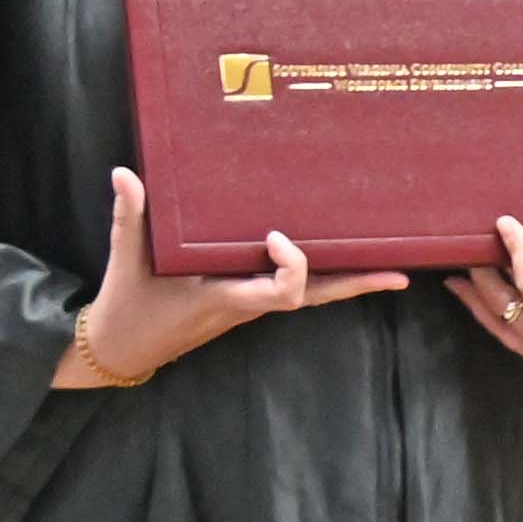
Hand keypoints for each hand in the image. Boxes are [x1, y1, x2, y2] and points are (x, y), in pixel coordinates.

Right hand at [54, 165, 404, 387]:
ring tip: (391, 270)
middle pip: (315, 296)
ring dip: (347, 281)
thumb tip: (124, 173)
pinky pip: (292, 289)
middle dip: (356, 285)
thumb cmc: (129, 305)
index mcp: (227, 297)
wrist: (124, 348)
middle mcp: (249, 303)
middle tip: (399, 276)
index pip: (282, 293)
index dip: (294, 267)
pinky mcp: (247, 300)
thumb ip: (130, 217)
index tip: (277, 236)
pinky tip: (342, 264)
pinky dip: (319, 277)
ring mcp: (251, 304)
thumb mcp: (127, 260)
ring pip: (310, 294)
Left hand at [449, 183, 522, 415]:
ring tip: (459, 260)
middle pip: (502, 290)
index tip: (505, 223)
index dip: (515, 248)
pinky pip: (499, 331)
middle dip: (485, 262)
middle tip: (474, 235)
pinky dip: (479, 310)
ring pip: (494, 311)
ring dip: (475, 285)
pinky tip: (466, 293)